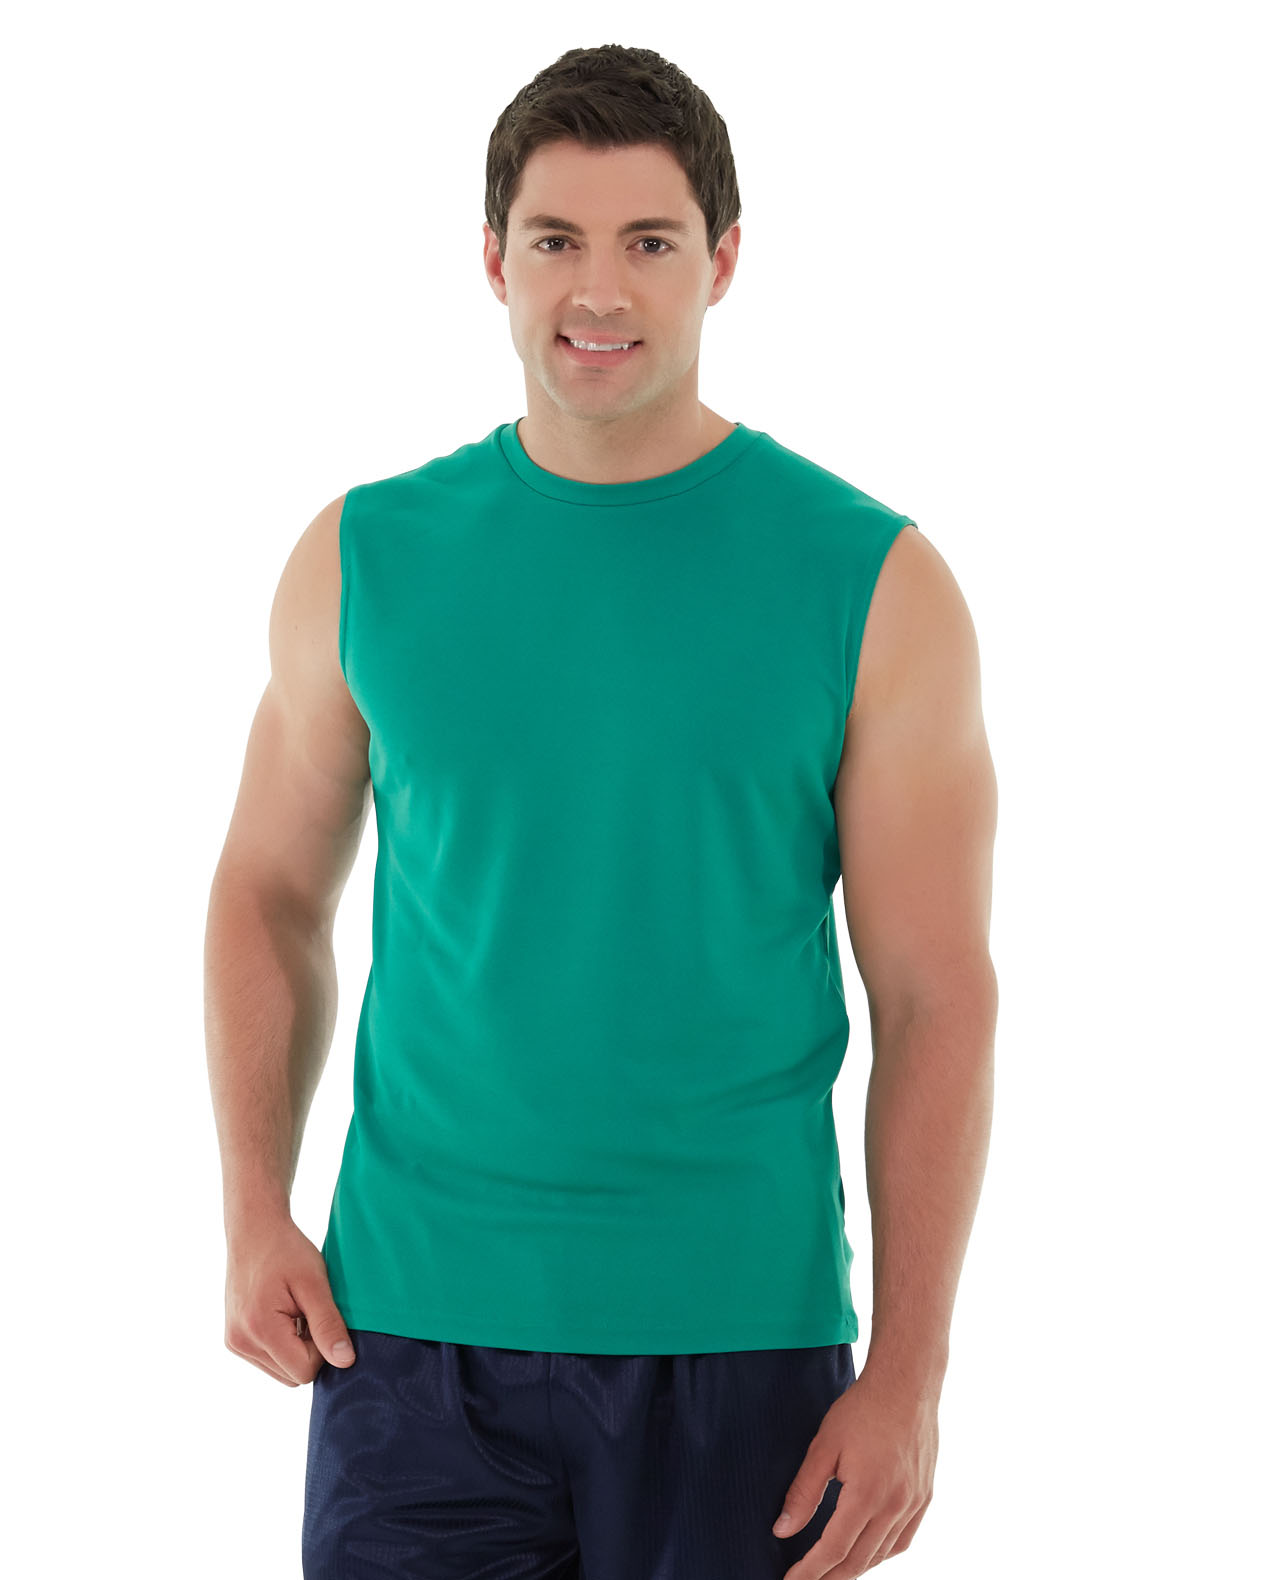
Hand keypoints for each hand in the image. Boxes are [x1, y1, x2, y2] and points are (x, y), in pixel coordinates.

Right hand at [224, 1214, 356, 1385]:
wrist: (254, 1230)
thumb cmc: (287, 1251)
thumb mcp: (314, 1283)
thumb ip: (328, 1324)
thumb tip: (346, 1362)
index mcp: (260, 1329)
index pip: (304, 1371)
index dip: (322, 1349)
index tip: (321, 1315)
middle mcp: (241, 1342)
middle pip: (292, 1376)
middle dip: (309, 1351)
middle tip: (310, 1312)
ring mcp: (235, 1343)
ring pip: (281, 1371)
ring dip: (296, 1348)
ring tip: (297, 1311)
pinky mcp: (234, 1340)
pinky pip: (268, 1360)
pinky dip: (282, 1344)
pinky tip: (285, 1315)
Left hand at [772, 1364, 937, 1577]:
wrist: (907, 1384)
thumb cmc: (862, 1409)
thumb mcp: (824, 1446)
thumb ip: (804, 1491)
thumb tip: (783, 1528)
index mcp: (867, 1494)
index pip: (834, 1549)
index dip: (810, 1571)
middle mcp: (895, 1506)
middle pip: (858, 1559)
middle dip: (830, 1576)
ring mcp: (914, 1503)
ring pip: (882, 1553)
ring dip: (855, 1568)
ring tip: (832, 1571)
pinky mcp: (924, 1496)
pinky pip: (903, 1540)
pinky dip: (882, 1553)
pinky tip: (867, 1552)